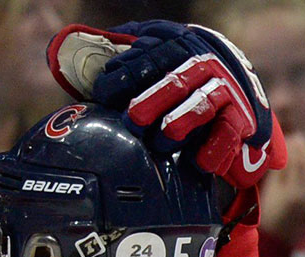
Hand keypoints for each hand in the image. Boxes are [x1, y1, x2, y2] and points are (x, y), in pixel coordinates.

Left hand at [47, 20, 286, 187]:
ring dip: (182, 121)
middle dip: (155, 98)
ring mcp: (223, 90)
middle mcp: (201, 64)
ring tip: (165, 138)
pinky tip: (201, 163)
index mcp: (174, 45)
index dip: (126, 74)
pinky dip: (217, 149)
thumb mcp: (144, 63)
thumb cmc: (168, 87)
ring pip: (203, 103)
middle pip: (177, 78)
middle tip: (134, 118)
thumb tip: (61, 47)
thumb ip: (111, 59)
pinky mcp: (243, 118)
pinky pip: (230, 134)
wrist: (228, 102)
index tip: (103, 92)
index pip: (148, 56)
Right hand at [258, 132, 304, 243]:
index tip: (287, 137)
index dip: (292, 148)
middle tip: (297, 136)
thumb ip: (277, 173)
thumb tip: (283, 151)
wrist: (278, 241)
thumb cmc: (265, 218)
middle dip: (304, 148)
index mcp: (291, 194)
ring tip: (304, 144)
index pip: (294, 163)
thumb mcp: (268, 194)